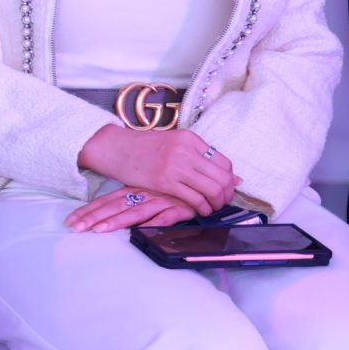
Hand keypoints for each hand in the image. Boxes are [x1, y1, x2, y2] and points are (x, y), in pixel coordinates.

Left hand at [67, 184, 196, 232]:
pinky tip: (140, 231)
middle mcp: (143, 195)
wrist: (201, 183)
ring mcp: (160, 201)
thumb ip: (129, 204)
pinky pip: (166, 217)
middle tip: (76, 228)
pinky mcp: (179, 208)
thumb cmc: (170, 191)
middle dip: (93, 218)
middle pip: (114, 207)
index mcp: (133, 192)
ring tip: (99, 230)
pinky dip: (154, 223)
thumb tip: (103, 218)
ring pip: (135, 212)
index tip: (70, 222)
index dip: (87, 211)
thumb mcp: (146, 194)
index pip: (105, 202)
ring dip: (117, 221)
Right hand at [78, 125, 239, 216]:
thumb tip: (233, 178)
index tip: (225, 187)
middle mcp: (186, 151)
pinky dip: (202, 208)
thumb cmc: (143, 147)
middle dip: (227, 194)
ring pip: (212, 189)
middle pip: (222, 178)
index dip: (229, 179)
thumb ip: (199, 157)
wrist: (115, 148)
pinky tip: (200, 210)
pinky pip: (195, 199)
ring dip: (217, 203)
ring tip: (212, 207)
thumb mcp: (174, 143)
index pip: (224, 163)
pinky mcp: (165, 181)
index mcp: (190, 139)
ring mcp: (176, 166)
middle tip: (223, 201)